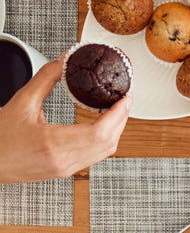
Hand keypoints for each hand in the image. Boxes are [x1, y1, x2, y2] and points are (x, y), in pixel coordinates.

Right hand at [0, 58, 131, 183]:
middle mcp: (62, 161)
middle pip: (108, 142)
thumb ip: (46, 79)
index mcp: (52, 144)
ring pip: (105, 151)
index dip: (118, 114)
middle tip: (125, 99)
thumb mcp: (21, 102)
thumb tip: (64, 61)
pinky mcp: (65, 171)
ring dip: (116, 130)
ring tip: (118, 109)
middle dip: (122, 118)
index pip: (99, 132)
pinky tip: (104, 125)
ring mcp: (65, 169)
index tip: (126, 98)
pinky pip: (95, 156)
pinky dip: (105, 139)